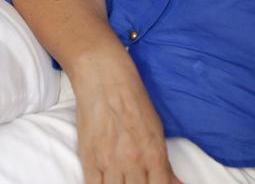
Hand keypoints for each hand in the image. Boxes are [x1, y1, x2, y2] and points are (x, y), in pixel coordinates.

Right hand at [70, 48, 182, 183]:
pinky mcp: (89, 160)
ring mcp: (110, 163)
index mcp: (154, 155)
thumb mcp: (157, 132)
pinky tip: (107, 183)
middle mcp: (133, 162)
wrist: (106, 80)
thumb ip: (165, 165)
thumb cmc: (134, 102)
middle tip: (136, 181)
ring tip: (123, 181)